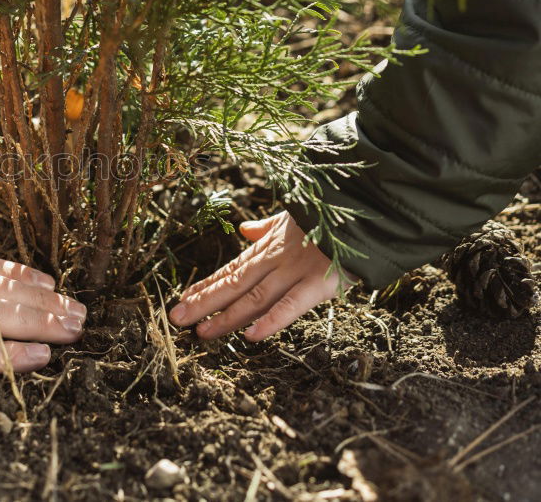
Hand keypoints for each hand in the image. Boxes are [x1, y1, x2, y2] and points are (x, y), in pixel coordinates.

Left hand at [168, 212, 357, 340]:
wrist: (366, 206)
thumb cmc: (331, 215)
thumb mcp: (294, 217)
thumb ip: (268, 227)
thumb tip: (245, 229)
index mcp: (270, 246)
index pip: (231, 270)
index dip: (206, 286)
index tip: (182, 300)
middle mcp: (276, 259)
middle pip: (233, 284)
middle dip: (203, 302)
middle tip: (175, 319)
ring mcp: (296, 270)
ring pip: (254, 297)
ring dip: (226, 316)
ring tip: (201, 332)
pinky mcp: (321, 282)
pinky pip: (292, 304)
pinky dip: (271, 321)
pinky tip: (250, 336)